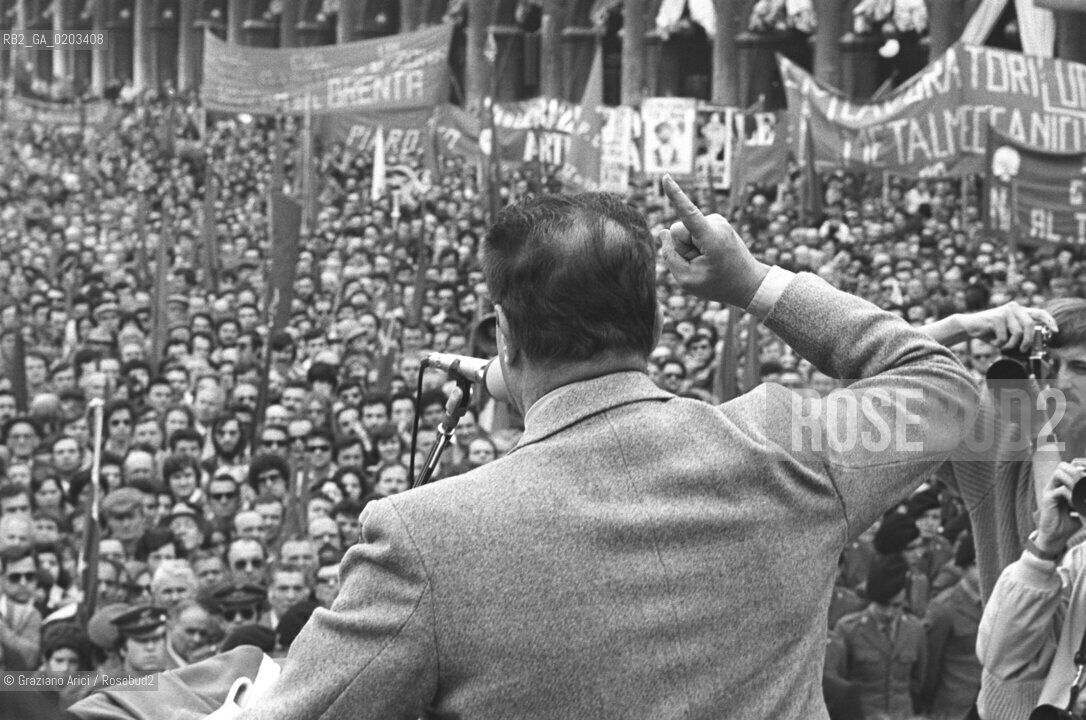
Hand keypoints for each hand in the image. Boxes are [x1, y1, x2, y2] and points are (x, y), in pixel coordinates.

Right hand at [660, 175, 769, 307]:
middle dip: (683, 248)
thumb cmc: (720, 285)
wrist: (749, 283)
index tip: (666, 178)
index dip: (675, 196)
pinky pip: (692, 232)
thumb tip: (663, 233)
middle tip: (702, 264)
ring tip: (709, 261)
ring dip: (690, 249)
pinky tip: (711, 255)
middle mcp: (716, 223)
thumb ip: (670, 257)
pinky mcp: (715, 222)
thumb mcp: (688, 280)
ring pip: (684, 231)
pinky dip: (696, 245)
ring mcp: (717, 220)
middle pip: (678, 230)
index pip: (688, 213)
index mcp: (712, 238)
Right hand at [957, 302, 1057, 353]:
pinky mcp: (996, 317)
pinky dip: (999, 344)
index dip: (1049, 321)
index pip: (1039, 312)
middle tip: (1022, 350)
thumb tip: (1032, 346)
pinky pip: (1004, 337)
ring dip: (1010, 345)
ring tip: (1003, 346)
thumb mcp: (1007, 331)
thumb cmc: (989, 331)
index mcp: (1019, 310)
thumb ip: (1019, 333)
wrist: (969, 326)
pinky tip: (993, 342)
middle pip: (1030, 326)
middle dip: (1028, 341)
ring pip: (1018, 333)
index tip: (1055, 331)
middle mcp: (1014, 307)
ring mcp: (1005, 311)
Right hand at [1035, 461, 1084, 553]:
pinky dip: (1072, 496)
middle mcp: (1054, 486)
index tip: (1085, 482)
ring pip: (1060, 473)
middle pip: (1063, 467)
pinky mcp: (1047, 499)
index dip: (1080, 471)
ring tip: (1080, 495)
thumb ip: (1084, 499)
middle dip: (1077, 474)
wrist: (1056, 537)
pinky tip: (1075, 505)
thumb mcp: (1081, 509)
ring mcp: (1049, 491)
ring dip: (1074, 482)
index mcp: (1061, 486)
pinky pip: (1062, 490)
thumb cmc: (1069, 524)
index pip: (1069, 468)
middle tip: (1083, 487)